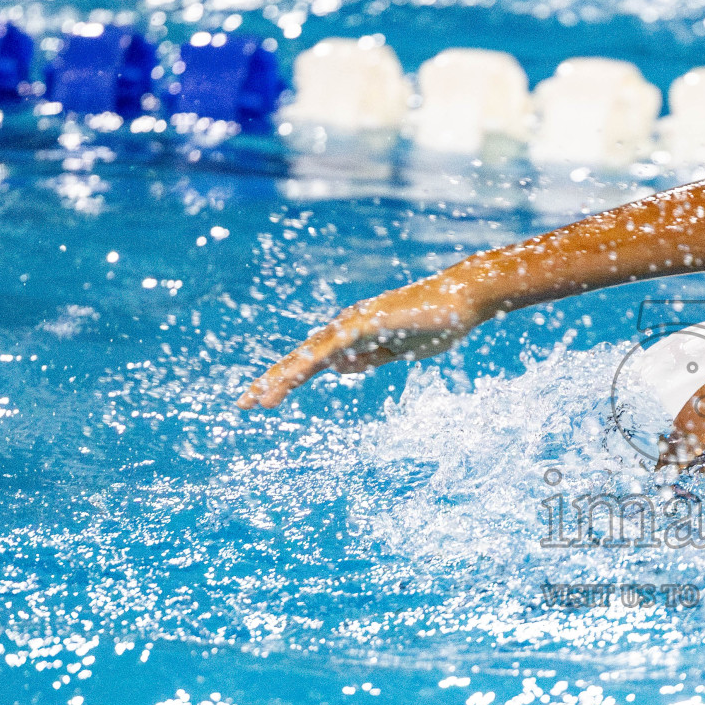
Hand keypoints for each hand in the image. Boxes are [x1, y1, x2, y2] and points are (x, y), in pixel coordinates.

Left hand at [237, 283, 479, 408]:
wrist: (461, 301)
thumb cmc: (434, 323)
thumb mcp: (397, 349)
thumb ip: (369, 358)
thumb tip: (339, 368)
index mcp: (352, 336)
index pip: (311, 361)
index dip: (286, 380)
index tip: (263, 399)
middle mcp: (345, 328)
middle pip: (301, 358)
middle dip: (271, 381)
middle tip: (243, 404)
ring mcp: (353, 324)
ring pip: (308, 356)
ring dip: (282, 378)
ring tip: (260, 400)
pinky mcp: (364, 324)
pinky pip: (330, 349)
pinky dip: (308, 365)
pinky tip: (290, 380)